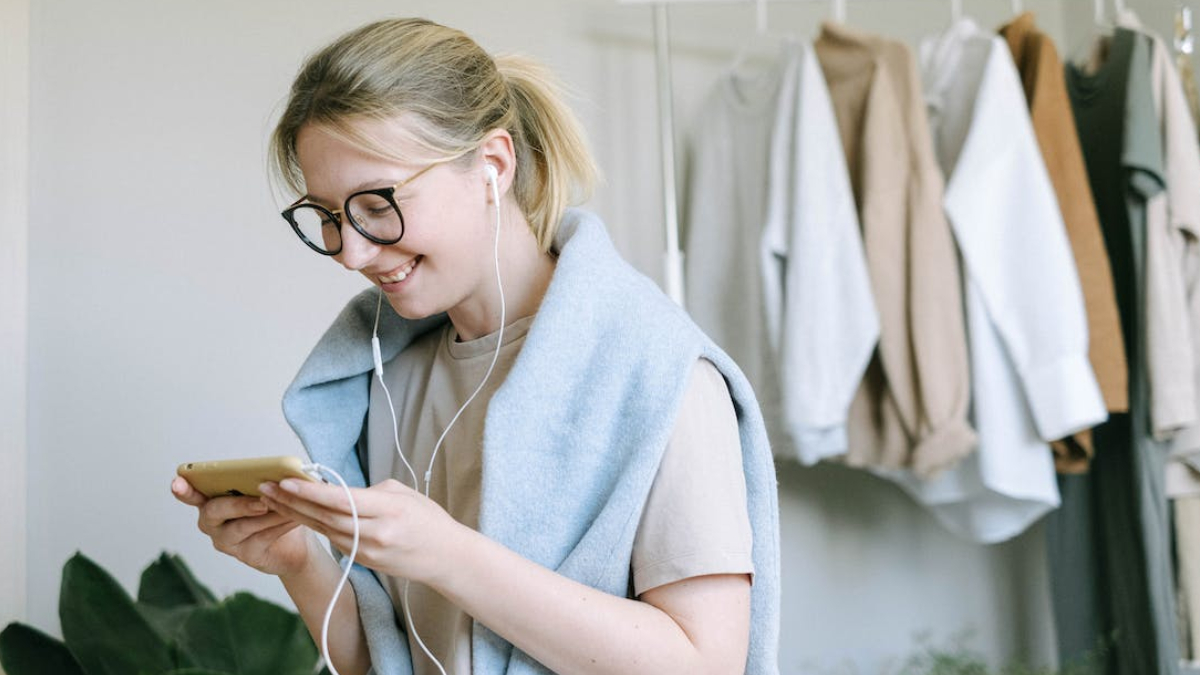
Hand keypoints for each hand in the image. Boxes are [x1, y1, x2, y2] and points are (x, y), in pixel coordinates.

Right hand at [171, 475, 315, 576]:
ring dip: (267, 514)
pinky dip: (280, 525)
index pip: (192, 494)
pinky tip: (294, 518)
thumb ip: (262, 480)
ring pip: (242, 526)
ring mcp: (226, 541)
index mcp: (212, 500)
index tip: (178, 482)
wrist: (296, 542)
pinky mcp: (246, 555)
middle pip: (215, 511)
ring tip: (287, 506)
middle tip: (262, 500)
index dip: (184, 489)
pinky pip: (262, 538)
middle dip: (238, 504)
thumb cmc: (276, 509)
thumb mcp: (268, 490)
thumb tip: (276, 471)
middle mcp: (212, 522)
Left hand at [258, 478, 462, 583]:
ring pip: (322, 529)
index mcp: (388, 511)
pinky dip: (312, 525)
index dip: (311, 491)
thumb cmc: (428, 520)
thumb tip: (339, 490)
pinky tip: (295, 513)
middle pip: (324, 516)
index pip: (341, 500)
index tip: (287, 481)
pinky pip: (332, 539)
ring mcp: (366, 550)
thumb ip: (369, 492)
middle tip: (265, 486)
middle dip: (291, 501)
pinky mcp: (361, 560)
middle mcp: (374, 533)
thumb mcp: (404, 494)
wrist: (445, 558)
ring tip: (271, 498)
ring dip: (294, 513)